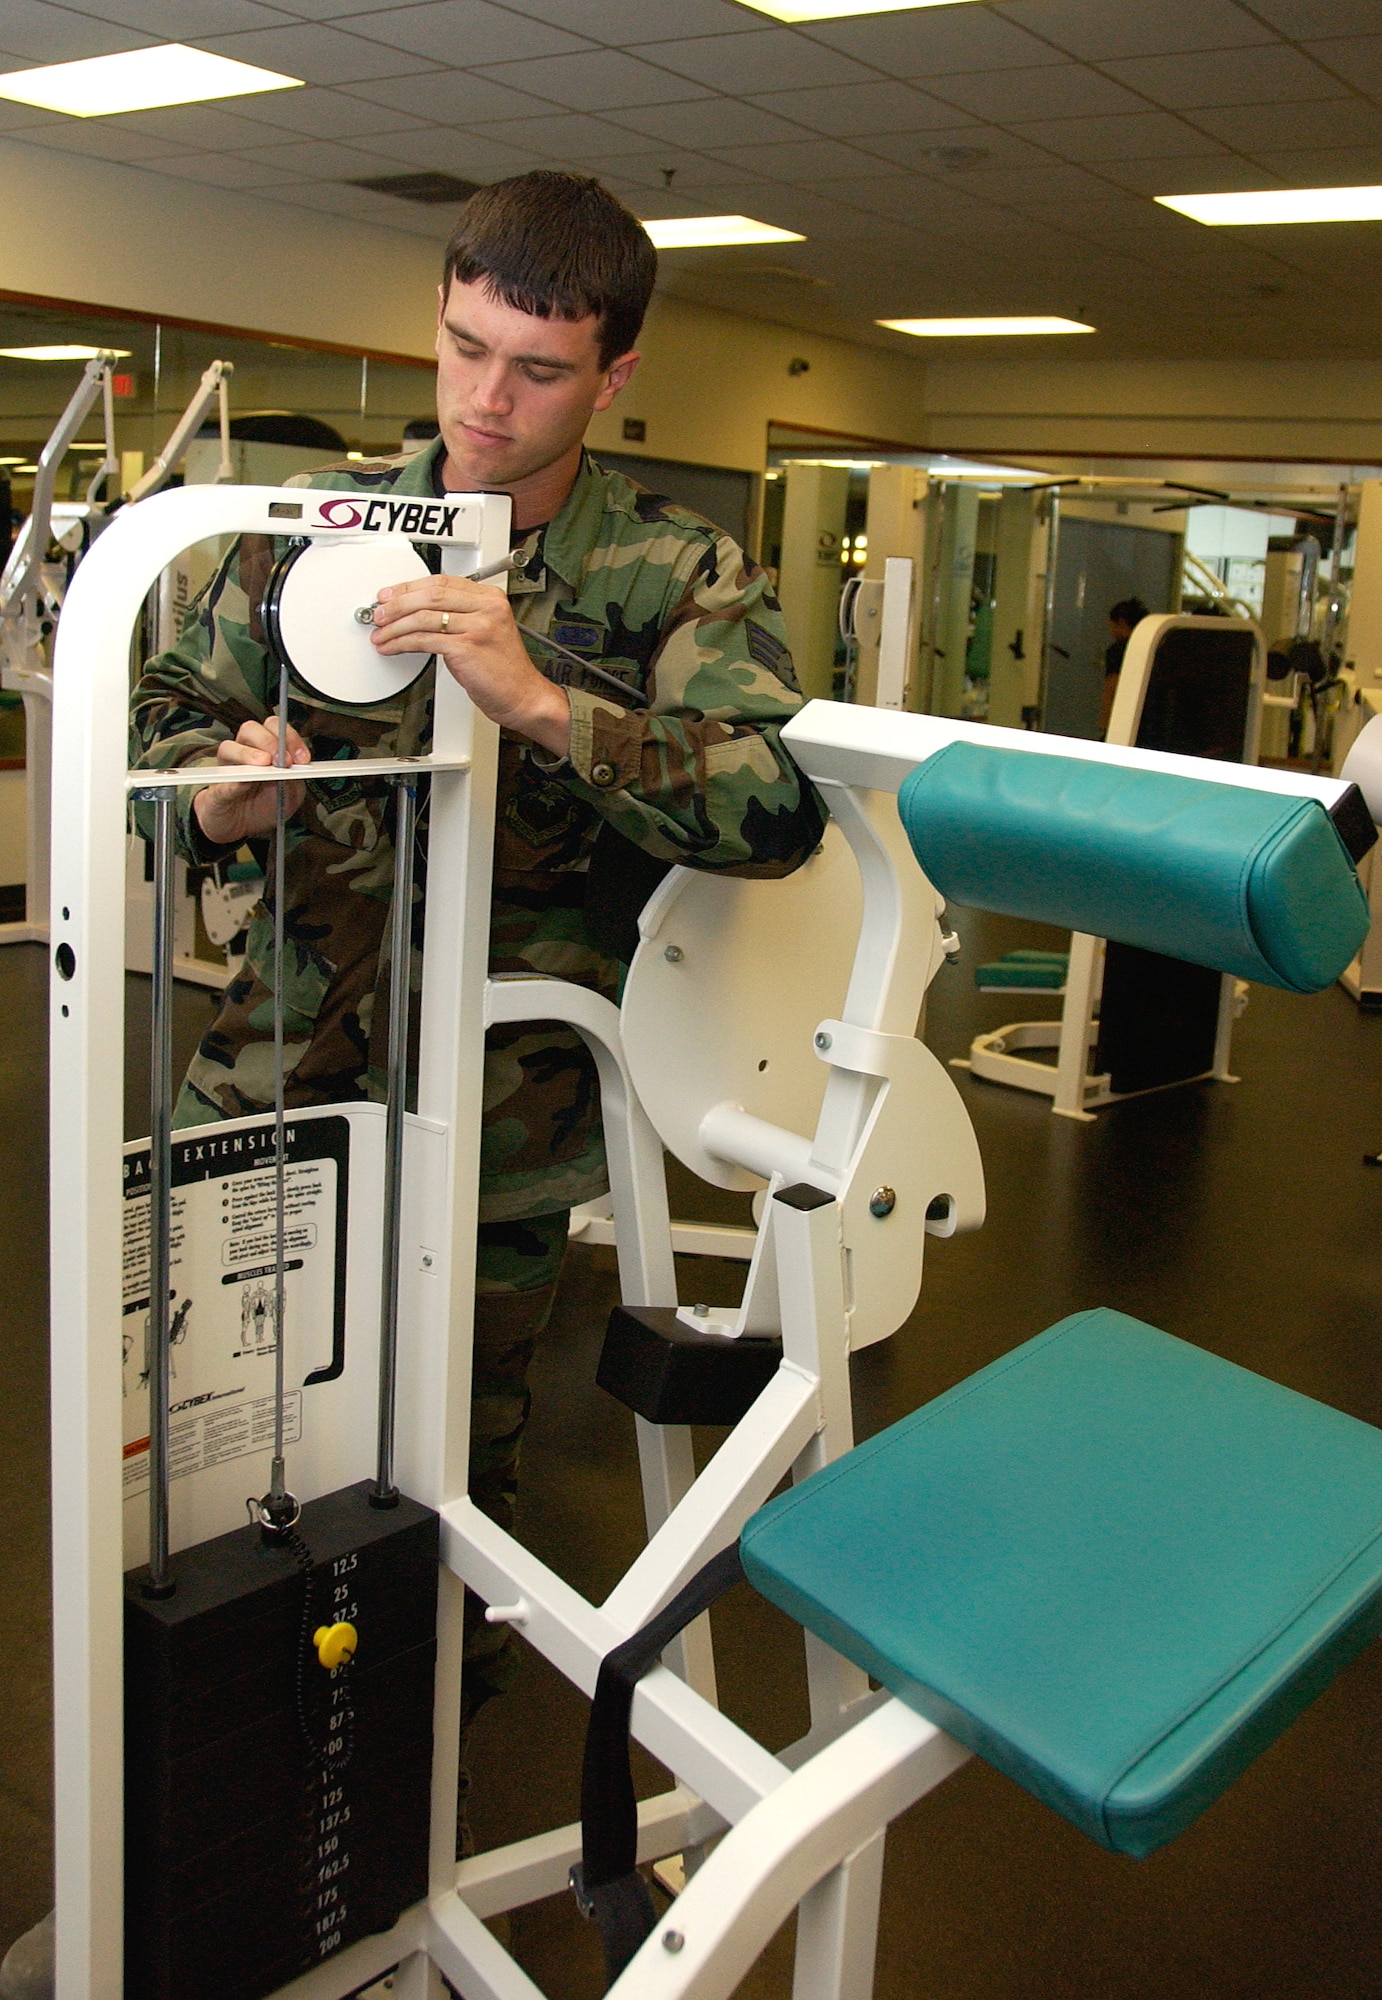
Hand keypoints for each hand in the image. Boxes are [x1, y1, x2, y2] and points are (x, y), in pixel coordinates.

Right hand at [192, 716, 309, 845]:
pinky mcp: (215, 790)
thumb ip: (294, 780)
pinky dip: (232, 782)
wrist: (242, 828)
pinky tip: (244, 784)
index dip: (291, 738)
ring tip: (263, 764)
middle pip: (251, 729)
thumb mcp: (290, 795)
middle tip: (283, 761)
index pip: (275, 728)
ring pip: (229, 747)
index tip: (303, 758)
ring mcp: (227, 769)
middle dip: (270, 741)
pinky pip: (221, 781)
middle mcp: (244, 752)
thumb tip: (296, 767)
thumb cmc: (265, 805)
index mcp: (265, 749)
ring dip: (248, 754)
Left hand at [370, 573, 570, 757]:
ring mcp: (478, 626)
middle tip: (379, 613)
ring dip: (395, 626)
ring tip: (381, 634)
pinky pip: (425, 640)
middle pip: (430, 595)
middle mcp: (486, 607)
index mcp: (490, 598)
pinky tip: (392, 647)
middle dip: (397, 604)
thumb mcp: (484, 631)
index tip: (390, 594)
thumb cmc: (502, 669)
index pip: (441, 581)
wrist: (522, 696)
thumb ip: (457, 615)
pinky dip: (402, 643)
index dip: (410, 587)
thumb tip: (415, 611)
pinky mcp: (467, 647)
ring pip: (423, 617)